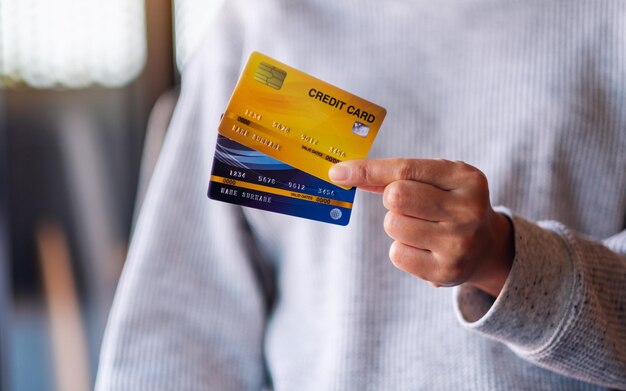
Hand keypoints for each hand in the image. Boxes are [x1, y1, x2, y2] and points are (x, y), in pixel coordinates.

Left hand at [329, 158, 513, 296]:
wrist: (487, 246)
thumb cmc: (450, 203)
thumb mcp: (436, 180)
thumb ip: (394, 175)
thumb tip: (343, 174)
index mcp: (467, 179)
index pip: (405, 170)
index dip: (367, 169)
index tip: (337, 172)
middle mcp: (468, 211)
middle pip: (396, 197)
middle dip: (392, 199)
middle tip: (409, 204)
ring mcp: (459, 244)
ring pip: (393, 225)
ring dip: (397, 225)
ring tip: (422, 227)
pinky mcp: (446, 272)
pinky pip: (397, 254)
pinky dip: (402, 248)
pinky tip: (424, 248)